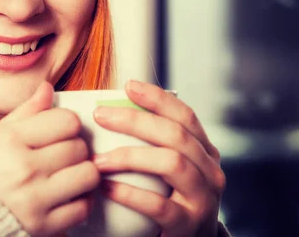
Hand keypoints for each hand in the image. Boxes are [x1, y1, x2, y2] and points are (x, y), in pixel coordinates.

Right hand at [0, 82, 99, 235]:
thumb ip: (25, 112)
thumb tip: (48, 89)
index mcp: (11, 140)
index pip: (67, 121)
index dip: (68, 124)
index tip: (61, 131)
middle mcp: (24, 168)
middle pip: (79, 147)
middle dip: (75, 147)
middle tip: (63, 153)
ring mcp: (34, 199)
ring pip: (87, 175)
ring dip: (82, 172)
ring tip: (69, 173)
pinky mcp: (42, 226)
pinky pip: (82, 208)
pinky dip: (80, 200)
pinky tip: (67, 195)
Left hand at [92, 80, 225, 236]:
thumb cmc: (168, 201)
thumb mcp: (167, 169)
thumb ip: (151, 143)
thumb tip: (109, 110)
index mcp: (204, 152)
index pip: (185, 116)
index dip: (158, 98)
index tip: (128, 86)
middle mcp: (210, 172)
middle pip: (175, 135)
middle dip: (135, 120)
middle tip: (101, 115)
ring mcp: (203, 200)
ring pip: (171, 164)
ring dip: (130, 156)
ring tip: (97, 159)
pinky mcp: (189, 226)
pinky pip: (158, 205)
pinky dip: (129, 193)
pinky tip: (105, 188)